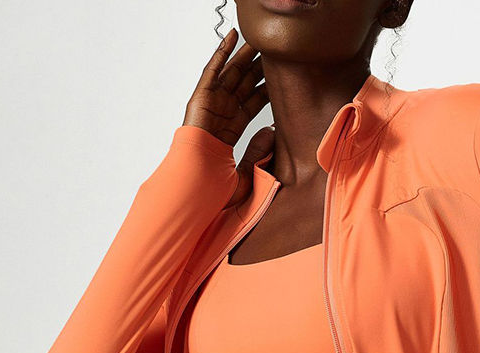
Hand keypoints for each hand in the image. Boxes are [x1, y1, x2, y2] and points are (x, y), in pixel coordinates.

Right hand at [183, 28, 274, 208]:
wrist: (196, 187)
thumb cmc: (216, 188)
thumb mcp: (246, 172)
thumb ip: (259, 151)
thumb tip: (272, 131)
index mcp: (231, 130)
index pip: (252, 103)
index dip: (266, 89)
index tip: (283, 78)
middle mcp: (221, 114)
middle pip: (243, 85)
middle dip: (258, 69)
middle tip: (275, 54)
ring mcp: (210, 106)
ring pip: (231, 74)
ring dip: (244, 56)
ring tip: (259, 40)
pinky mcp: (200, 99)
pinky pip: (212, 71)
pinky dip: (221, 52)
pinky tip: (232, 37)